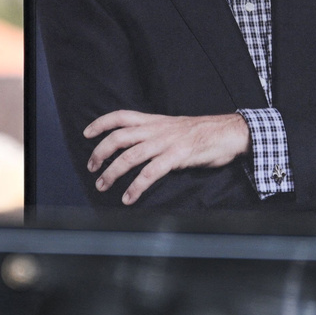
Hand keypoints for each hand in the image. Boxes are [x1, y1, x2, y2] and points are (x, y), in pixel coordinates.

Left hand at [84, 110, 250, 204]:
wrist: (228, 133)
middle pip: (119, 137)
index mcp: (154, 121)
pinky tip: (128, 198)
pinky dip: (136, 187)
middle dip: (100, 153)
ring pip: (130, 156)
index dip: (101, 123)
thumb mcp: (174, 127)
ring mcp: (165, 143)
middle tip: (92, 168)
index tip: (87, 133)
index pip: (121, 116)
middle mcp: (156, 130)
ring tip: (103, 186)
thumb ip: (155, 134)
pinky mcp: (176, 157)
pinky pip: (150, 173)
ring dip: (113, 172)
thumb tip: (138, 147)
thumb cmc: (202, 133)